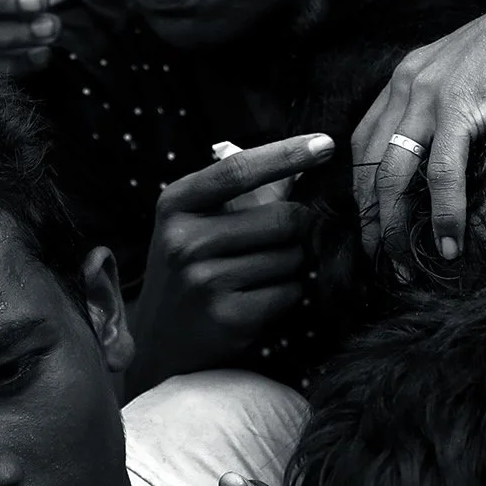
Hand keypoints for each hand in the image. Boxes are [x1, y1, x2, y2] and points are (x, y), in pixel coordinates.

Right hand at [124, 135, 330, 395]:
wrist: (159, 343)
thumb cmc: (189, 270)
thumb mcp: (195, 223)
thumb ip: (243, 193)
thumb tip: (306, 159)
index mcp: (177, 204)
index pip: (240, 170)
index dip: (288, 154)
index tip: (326, 143)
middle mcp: (185, 240)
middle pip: (284, 218)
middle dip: (299, 229)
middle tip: (281, 243)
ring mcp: (204, 281)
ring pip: (292, 258)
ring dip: (293, 265)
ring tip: (260, 275)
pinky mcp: (228, 317)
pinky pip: (290, 292)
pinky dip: (288, 294)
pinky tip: (260, 299)